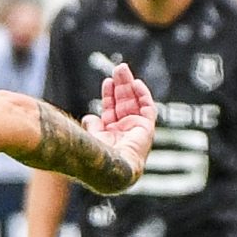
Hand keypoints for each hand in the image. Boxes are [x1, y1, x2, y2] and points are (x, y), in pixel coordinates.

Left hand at [88, 63, 158, 182]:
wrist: (113, 168)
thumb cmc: (100, 157)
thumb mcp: (92, 138)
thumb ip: (92, 127)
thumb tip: (89, 117)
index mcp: (111, 134)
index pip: (112, 110)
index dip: (109, 95)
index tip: (107, 81)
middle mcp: (124, 131)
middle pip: (124, 102)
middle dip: (121, 85)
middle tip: (119, 68)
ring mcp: (135, 129)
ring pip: (135, 102)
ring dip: (130, 85)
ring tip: (123, 69)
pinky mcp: (147, 128)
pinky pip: (147, 108)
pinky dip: (143, 95)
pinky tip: (136, 83)